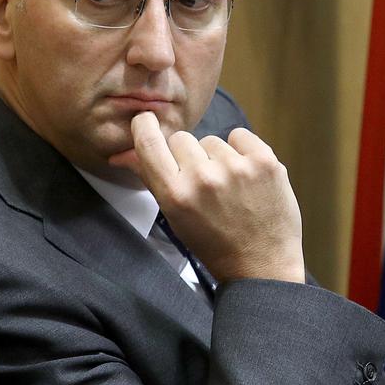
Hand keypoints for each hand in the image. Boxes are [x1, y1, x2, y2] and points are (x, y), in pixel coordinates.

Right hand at [130, 112, 305, 283]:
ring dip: (216, 157)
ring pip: (211, 140)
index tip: (146, 121)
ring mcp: (236, 168)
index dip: (145, 126)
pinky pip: (239, 135)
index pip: (149, 143)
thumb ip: (149, 179)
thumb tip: (119, 155)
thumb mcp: (174, 216)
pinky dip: (241, 150)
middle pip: (181, 139)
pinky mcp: (264, 161)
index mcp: (175, 195)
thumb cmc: (212, 242)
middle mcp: (203, 178)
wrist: (261, 264)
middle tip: (201, 183)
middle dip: (187, 156)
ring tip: (228, 187)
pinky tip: (245, 175)